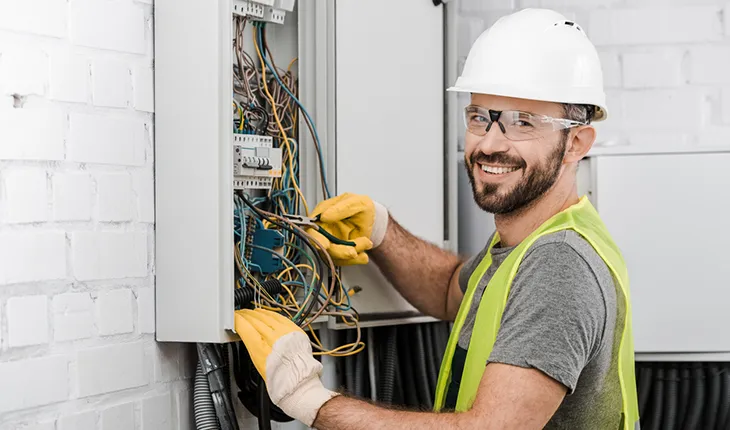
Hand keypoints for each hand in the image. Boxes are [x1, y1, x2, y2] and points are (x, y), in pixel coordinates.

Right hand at [234, 308, 337, 425]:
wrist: (299, 382)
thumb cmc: (279, 379)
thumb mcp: (258, 363)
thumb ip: (252, 346)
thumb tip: (246, 333)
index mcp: (261, 349)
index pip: (246, 328)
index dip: (238, 321)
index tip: (234, 318)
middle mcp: (274, 339)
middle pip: (256, 320)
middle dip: (247, 316)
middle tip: (241, 314)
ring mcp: (285, 333)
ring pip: (268, 317)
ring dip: (258, 314)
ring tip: (251, 312)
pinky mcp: (295, 331)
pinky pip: (280, 318)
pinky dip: (271, 314)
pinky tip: (267, 314)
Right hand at [308, 193, 388, 265]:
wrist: (373, 219)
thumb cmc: (362, 207)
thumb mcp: (356, 203)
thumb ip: (341, 208)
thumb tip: (324, 216)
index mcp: (322, 214)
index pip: (313, 229)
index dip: (316, 239)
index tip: (326, 245)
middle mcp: (324, 229)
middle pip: (323, 246)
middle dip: (338, 252)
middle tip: (352, 252)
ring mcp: (330, 242)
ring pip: (334, 256)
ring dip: (352, 254)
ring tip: (366, 243)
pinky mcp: (338, 252)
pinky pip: (343, 261)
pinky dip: (355, 259)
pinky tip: (364, 255)